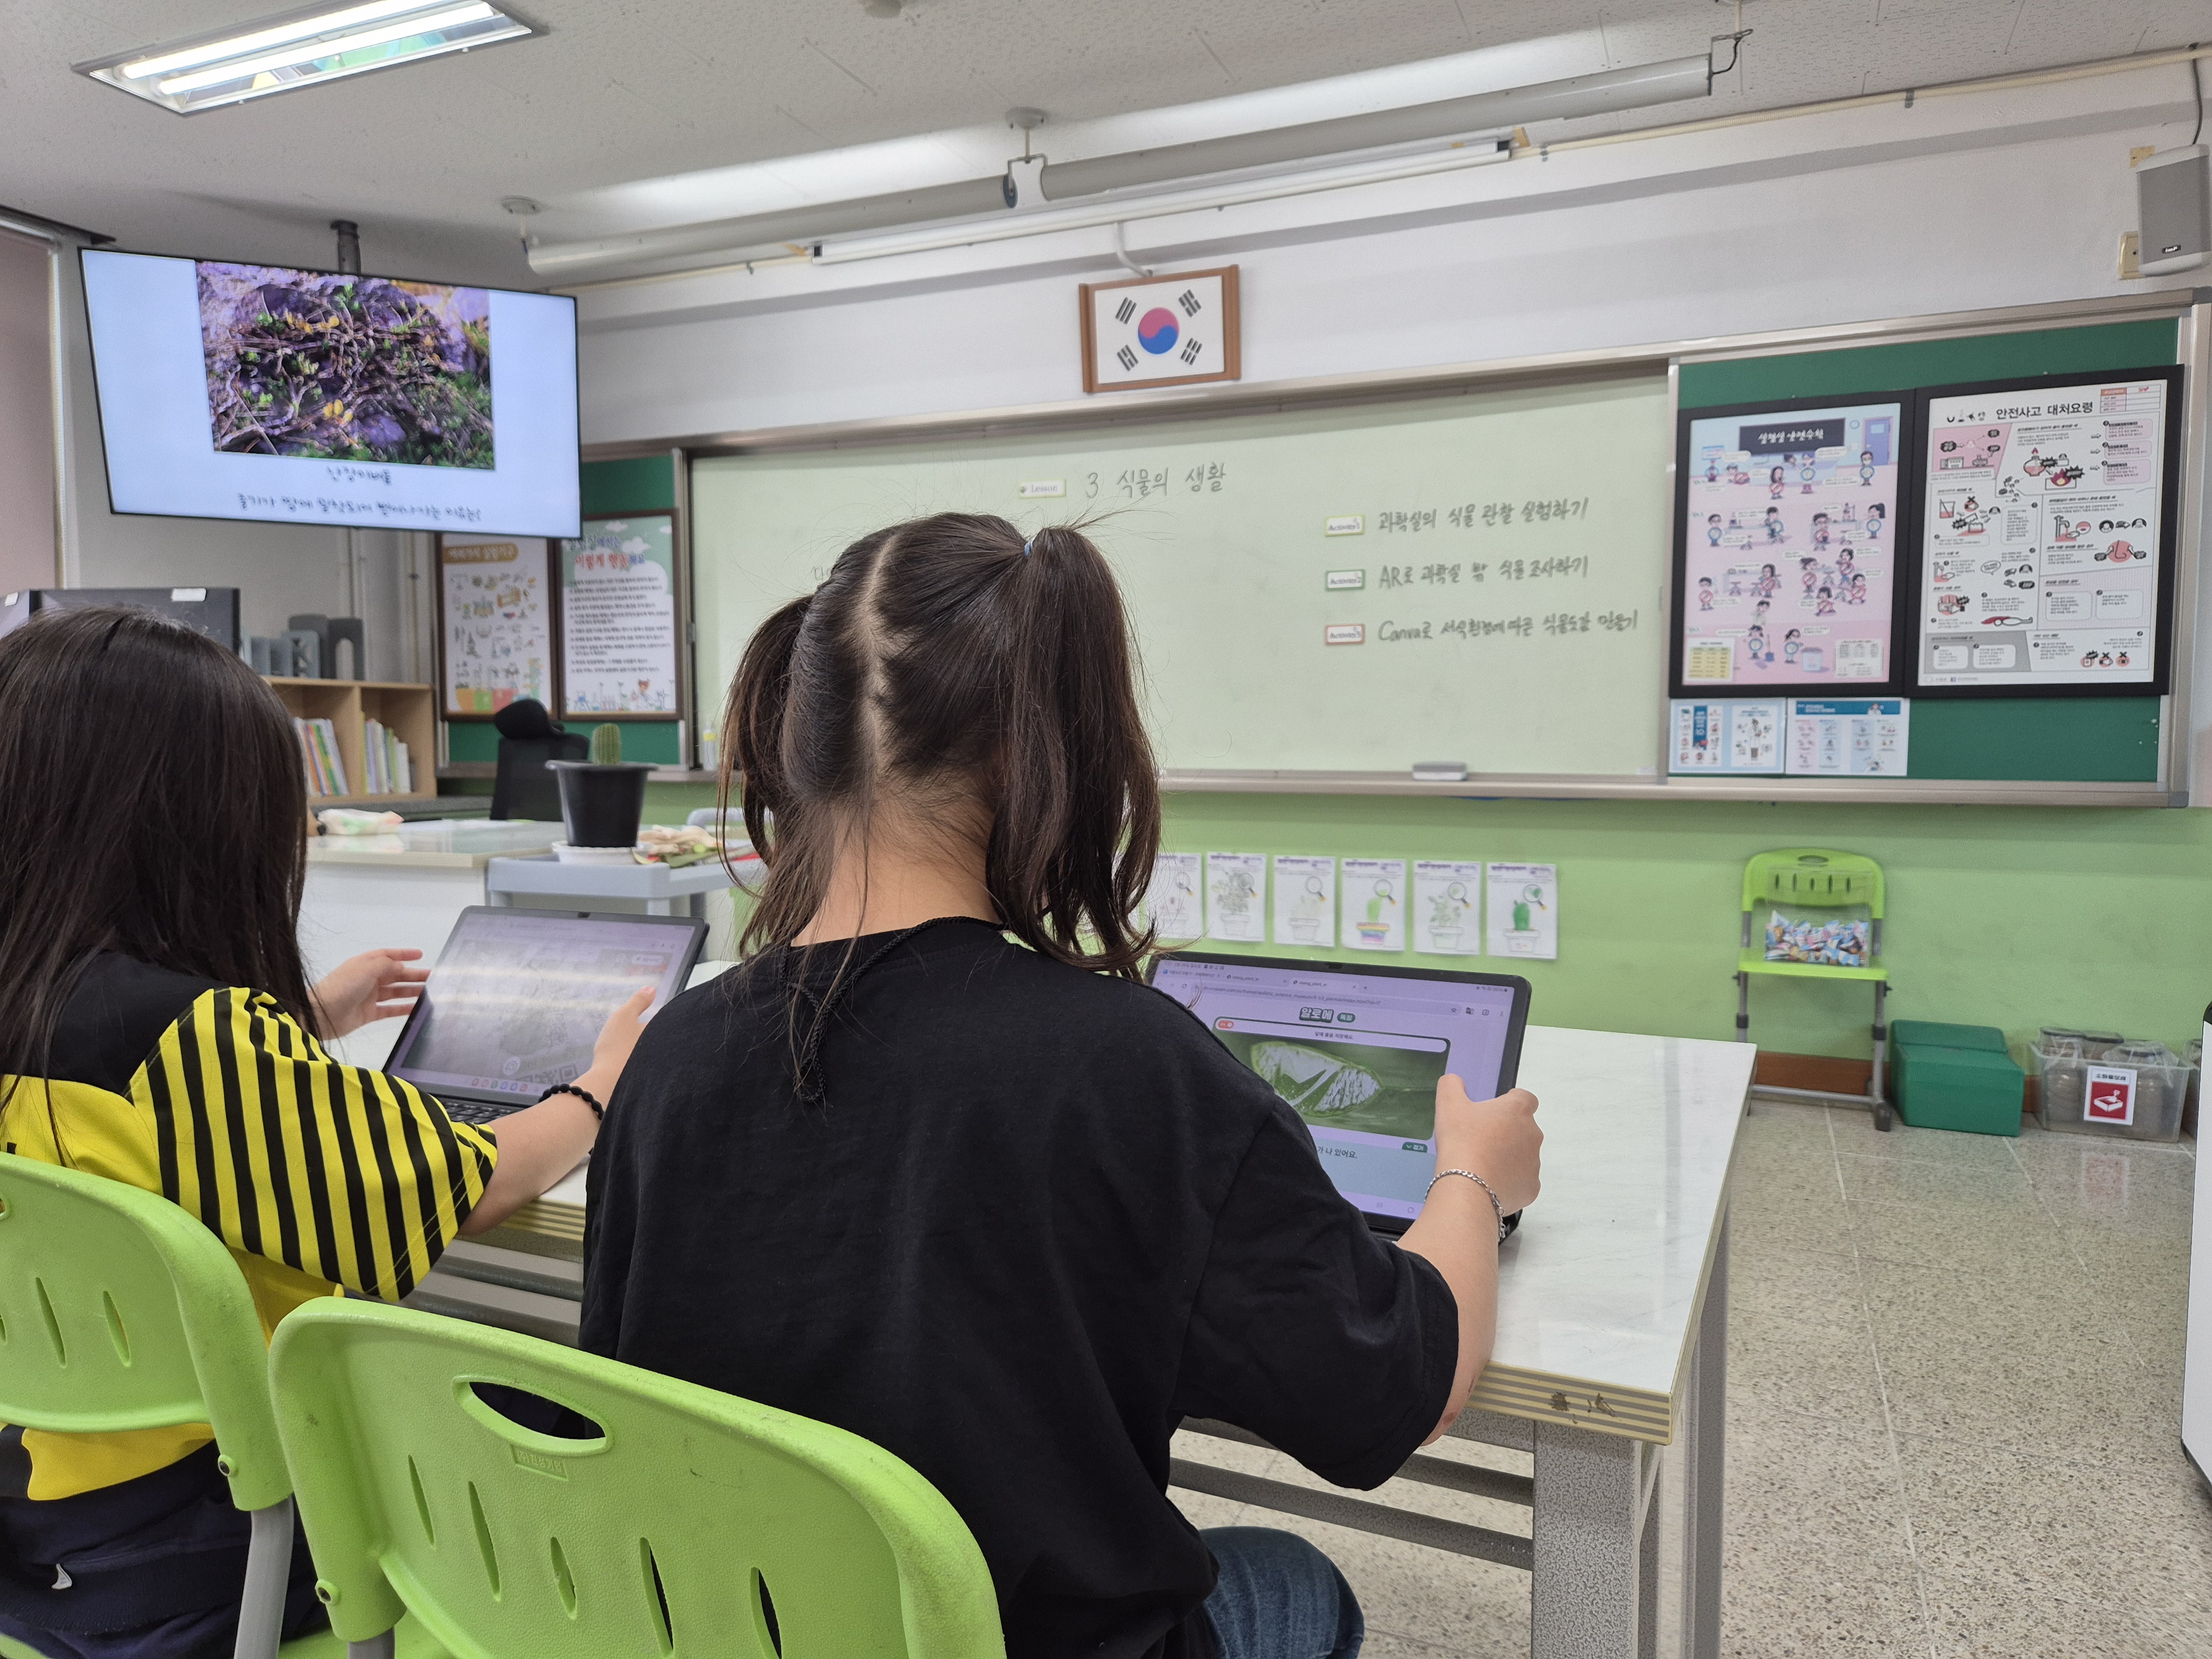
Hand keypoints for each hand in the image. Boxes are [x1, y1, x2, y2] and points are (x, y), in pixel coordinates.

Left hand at [312, 949, 429, 1039]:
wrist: (322, 1014)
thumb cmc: (343, 987)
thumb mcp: (365, 969)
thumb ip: (386, 965)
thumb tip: (401, 967)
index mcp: (365, 964)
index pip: (387, 956)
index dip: (403, 954)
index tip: (420, 955)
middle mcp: (368, 979)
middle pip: (394, 975)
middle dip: (413, 975)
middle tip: (433, 978)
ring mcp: (368, 997)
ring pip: (394, 992)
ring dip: (411, 991)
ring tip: (429, 994)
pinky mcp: (368, 1014)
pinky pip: (389, 1010)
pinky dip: (403, 1009)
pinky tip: (416, 1009)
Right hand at [574, 985, 657, 1095]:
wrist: (609, 1082)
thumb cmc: (617, 1045)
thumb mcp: (623, 1017)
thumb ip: (638, 1002)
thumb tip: (653, 988)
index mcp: (661, 1031)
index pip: (668, 1022)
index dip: (663, 1019)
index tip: (657, 1018)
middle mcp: (665, 1049)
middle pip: (665, 1038)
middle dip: (658, 1035)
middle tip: (643, 1033)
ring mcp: (658, 1065)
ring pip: (658, 1053)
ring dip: (651, 1049)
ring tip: (637, 1047)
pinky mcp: (649, 1079)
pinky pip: (651, 1066)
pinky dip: (644, 1063)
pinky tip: (633, 1064)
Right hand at [1431, 1078, 1540, 1214]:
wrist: (1467, 1187)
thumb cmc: (1461, 1142)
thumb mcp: (1449, 1104)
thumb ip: (1451, 1085)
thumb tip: (1454, 1081)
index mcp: (1517, 1110)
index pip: (1525, 1098)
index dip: (1511, 1102)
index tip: (1495, 1111)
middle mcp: (1532, 1134)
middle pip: (1523, 1129)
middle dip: (1507, 1133)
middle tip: (1481, 1140)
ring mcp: (1534, 1163)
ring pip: (1523, 1156)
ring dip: (1508, 1157)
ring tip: (1482, 1164)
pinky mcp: (1531, 1187)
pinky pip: (1522, 1181)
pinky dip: (1509, 1181)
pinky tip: (1489, 1182)